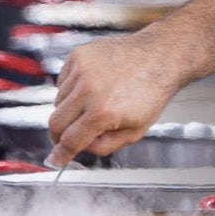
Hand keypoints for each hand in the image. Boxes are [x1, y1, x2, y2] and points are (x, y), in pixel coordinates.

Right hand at [48, 34, 189, 164]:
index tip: (56, 159)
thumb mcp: (135, 131)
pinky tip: (91, 87)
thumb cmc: (151, 92)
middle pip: (56, 122)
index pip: (71, 140)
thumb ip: (104, 146)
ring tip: (92, 104)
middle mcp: (88, 90)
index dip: (61, 154)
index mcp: (103, 112)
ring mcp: (81, 70)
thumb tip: (81, 148)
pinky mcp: (78, 56)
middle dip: (58, 136)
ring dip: (68, 110)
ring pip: (58, 101)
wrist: (159, 56)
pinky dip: (71, 90)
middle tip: (66, 138)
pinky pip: (62, 81)